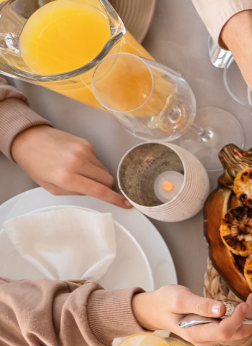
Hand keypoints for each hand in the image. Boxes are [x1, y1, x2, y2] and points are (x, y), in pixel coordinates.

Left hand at [10, 125, 130, 208]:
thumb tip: (94, 191)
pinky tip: (78, 161)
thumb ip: (75, 192)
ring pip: (104, 169)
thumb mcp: (51, 187)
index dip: (115, 200)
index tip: (127, 205)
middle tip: (93, 186)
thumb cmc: (36, 165)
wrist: (28, 139)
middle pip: (107, 180)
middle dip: (105, 186)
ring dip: (98, 175)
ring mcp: (84, 151)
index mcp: (66, 177)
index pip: (99, 191)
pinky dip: (92, 164)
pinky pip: (98, 159)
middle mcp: (78, 162)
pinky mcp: (86, 143)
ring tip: (81, 172)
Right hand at [130, 285, 251, 345]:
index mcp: (196, 334)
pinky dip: (245, 315)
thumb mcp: (179, 299)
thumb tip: (220, 309)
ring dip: (250, 315)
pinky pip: (235, 327)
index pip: (224, 331)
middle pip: (236, 332)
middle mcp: (207, 339)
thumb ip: (200, 305)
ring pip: (239, 331)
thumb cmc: (165, 303)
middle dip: (250, 316)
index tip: (245, 304)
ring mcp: (212, 337)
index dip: (237, 319)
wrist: (156, 310)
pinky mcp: (215, 331)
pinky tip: (249, 303)